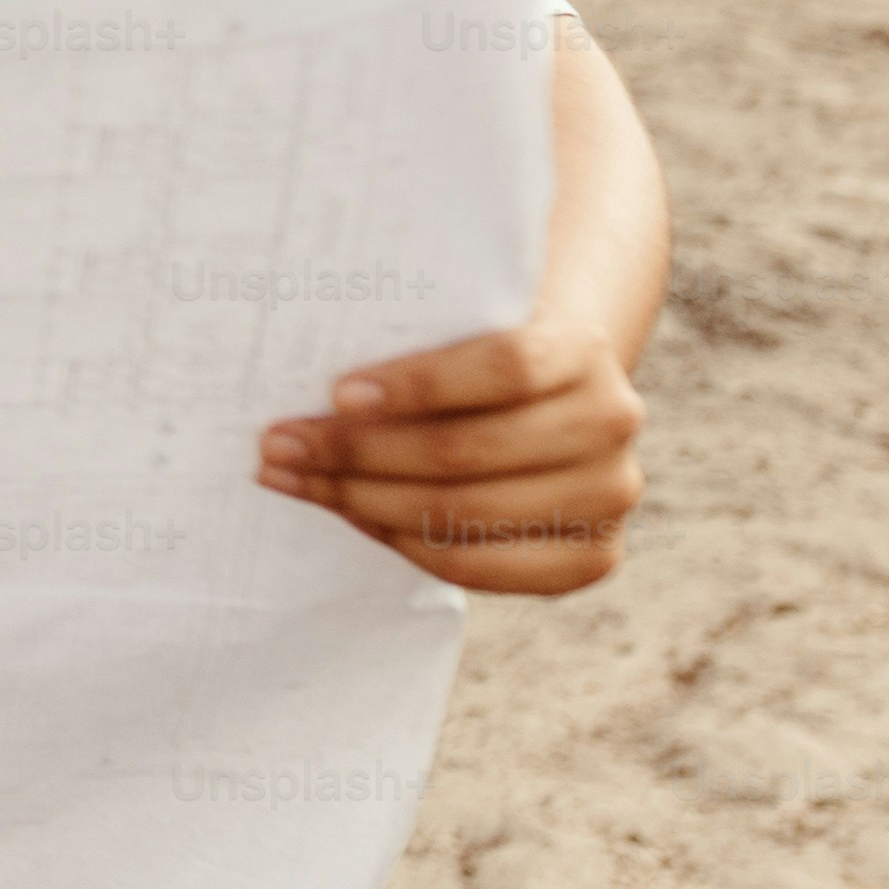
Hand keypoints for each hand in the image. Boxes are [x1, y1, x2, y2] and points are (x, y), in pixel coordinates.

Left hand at [259, 321, 644, 594]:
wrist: (551, 396)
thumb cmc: (476, 355)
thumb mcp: (458, 327)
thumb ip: (410, 338)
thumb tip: (304, 379)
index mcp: (582, 351)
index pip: (504, 366)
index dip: (418, 384)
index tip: (337, 393)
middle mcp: (609, 422)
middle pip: (468, 450)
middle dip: (358, 451)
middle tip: (279, 444)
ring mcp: (607, 495)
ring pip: (464, 511)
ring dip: (361, 499)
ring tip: (293, 479)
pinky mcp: (590, 556)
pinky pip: (477, 562)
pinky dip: (403, 541)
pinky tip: (350, 514)